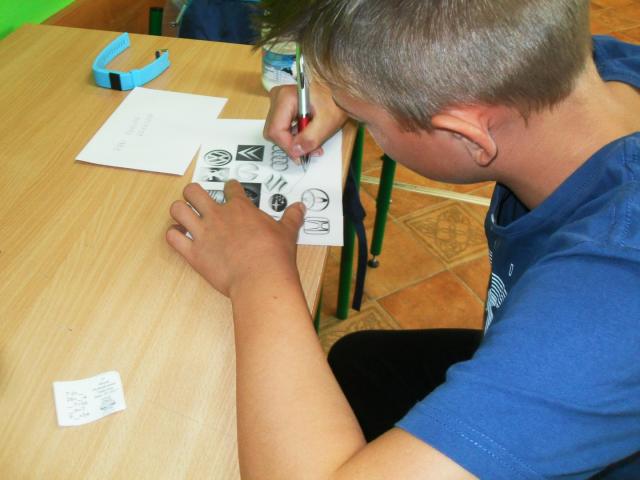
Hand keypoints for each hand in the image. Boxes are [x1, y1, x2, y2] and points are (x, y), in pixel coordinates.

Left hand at [166, 181, 304, 297]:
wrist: (261, 278)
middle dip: (193, 193)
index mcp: (241, 209)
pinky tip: (179, 237)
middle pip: (194, 191)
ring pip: (178, 210)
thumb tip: (301, 207)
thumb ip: (292, 217)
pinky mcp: (193, 253)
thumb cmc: (275, 255)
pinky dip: (173, 235)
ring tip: (184, 217)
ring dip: (179, 211)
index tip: (231, 189)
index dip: (231, 187)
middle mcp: (218, 216)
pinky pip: (173, 238)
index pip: (231, 188)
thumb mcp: (287, 233)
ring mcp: (203, 233)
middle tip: (198, 200)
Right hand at [264, 82, 347, 160]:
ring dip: (294, 142)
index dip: (288, 147)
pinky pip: (283, 127)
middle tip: (310, 151)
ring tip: (312, 144)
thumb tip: (296, 151)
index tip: (301, 156)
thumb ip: (310, 138)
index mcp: (285, 98)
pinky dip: (295, 135)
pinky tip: (308, 135)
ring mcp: (278, 101)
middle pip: (274, 132)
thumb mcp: (326, 122)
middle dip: (291, 145)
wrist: (340, 88)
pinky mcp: (283, 106)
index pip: (276, 130)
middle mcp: (277, 98)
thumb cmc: (335, 100)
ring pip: (278, 131)